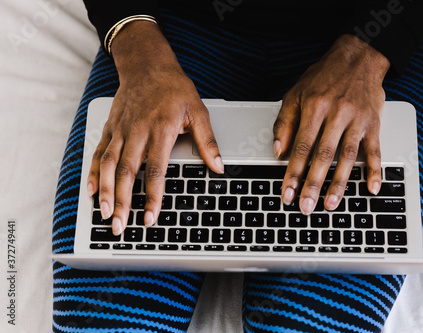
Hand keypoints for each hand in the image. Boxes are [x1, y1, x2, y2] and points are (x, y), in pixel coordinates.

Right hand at [86, 21, 223, 234]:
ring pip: (107, 165)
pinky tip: (90, 190)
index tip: (150, 217)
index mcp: (161, 130)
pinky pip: (98, 152)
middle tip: (120, 225)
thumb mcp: (198, 111)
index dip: (152, 196)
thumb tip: (219, 166)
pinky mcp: (110, 128)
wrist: (147, 64)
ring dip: (105, 191)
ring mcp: (120, 130)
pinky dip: (92, 172)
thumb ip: (207, 141)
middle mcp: (137, 132)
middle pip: (126, 172)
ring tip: (103, 214)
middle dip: (122, 202)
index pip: (155, 170)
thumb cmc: (174, 88)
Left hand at [274, 34, 389, 214]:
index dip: (293, 172)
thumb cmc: (324, 76)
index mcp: (315, 107)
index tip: (287, 192)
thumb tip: (278, 151)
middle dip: (313, 184)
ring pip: (348, 157)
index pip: (301, 147)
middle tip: (306, 206)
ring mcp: (357, 120)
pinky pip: (375, 150)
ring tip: (330, 204)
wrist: (358, 56)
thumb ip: (285, 122)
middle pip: (324, 156)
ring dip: (339, 183)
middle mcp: (337, 114)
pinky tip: (372, 188)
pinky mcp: (373, 123)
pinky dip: (374, 170)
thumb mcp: (296, 93)